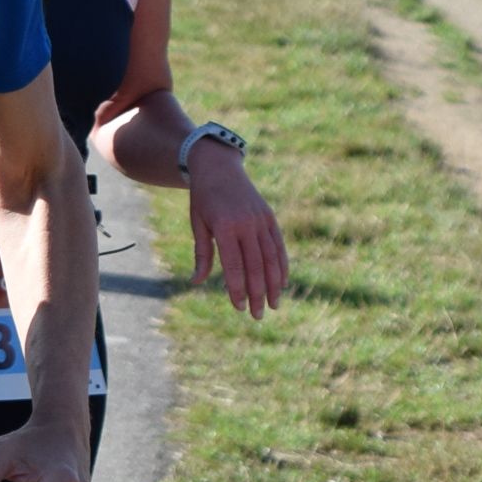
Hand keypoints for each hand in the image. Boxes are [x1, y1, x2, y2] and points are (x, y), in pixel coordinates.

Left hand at [188, 149, 288, 316]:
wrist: (219, 167)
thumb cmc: (203, 199)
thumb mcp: (198, 224)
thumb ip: (202, 254)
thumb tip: (198, 281)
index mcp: (225, 227)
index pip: (235, 266)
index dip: (238, 289)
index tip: (239, 307)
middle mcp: (247, 224)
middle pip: (256, 266)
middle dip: (259, 293)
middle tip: (259, 314)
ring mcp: (262, 220)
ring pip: (272, 258)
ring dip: (275, 284)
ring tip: (275, 304)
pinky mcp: (270, 218)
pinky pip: (278, 246)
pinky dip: (282, 265)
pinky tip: (283, 282)